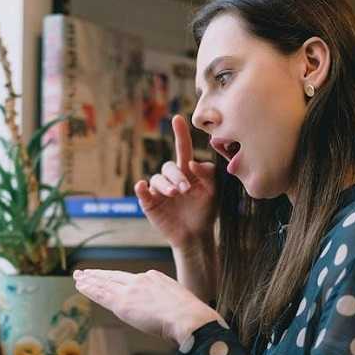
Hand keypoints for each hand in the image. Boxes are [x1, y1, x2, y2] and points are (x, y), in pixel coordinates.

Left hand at [73, 268, 225, 344]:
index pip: (131, 279)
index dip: (118, 279)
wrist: (189, 318)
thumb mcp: (181, 304)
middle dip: (99, 275)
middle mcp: (141, 280)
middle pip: (115, 277)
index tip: (110, 278)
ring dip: (90, 281)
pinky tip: (80, 286)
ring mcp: (131, 290)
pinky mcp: (123, 303)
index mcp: (156, 278)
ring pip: (105, 283)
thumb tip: (171, 318)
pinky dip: (89, 289)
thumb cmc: (191, 318)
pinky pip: (101, 294)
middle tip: (86, 272)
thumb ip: (170, 307)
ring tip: (78, 278)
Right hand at [135, 115, 216, 249]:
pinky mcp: (149, 203)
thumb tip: (191, 163)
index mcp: (187, 172)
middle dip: (177, 176)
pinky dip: (141, 188)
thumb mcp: (213, 191)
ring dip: (166, 184)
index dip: (180, 134)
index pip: (182, 149)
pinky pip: (142, 192)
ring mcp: (159, 190)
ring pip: (157, 179)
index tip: (177, 119)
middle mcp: (171, 178)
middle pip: (169, 167)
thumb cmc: (205, 212)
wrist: (196, 235)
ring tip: (176, 194)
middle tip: (185, 189)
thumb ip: (208, 174)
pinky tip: (143, 186)